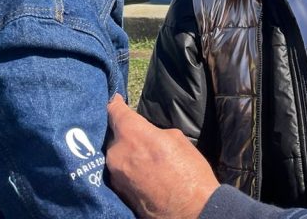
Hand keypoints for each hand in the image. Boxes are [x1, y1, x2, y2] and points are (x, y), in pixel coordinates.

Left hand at [106, 94, 217, 218]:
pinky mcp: (118, 193)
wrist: (192, 212)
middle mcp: (116, 153)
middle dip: (126, 135)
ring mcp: (115, 176)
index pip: (114, 111)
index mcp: (131, 134)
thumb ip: (154, 132)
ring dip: (128, 154)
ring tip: (145, 159)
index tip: (115, 99)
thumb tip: (146, 135)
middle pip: (115, 136)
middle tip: (141, 138)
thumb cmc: (189, 173)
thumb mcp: (177, 139)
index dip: (115, 103)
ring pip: (117, 156)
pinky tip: (144, 174)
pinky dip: (129, 170)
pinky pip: (120, 173)